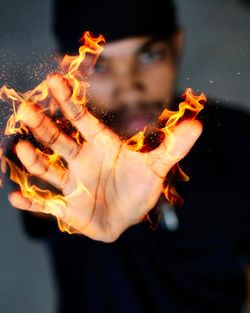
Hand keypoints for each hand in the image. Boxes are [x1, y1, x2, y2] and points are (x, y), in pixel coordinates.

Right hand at [8, 74, 201, 241]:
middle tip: (27, 109)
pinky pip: (47, 204)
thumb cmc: (140, 187)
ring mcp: (73, 183)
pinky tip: (15, 199)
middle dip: (43, 125)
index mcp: (101, 146)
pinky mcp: (68, 208)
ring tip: (22, 149)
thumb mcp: (157, 167)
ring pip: (49, 169)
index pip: (83, 121)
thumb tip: (197, 124)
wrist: (129, 215)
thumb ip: (172, 147)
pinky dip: (32, 203)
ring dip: (35, 160)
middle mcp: (82, 160)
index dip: (70, 102)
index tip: (55, 80)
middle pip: (59, 140)